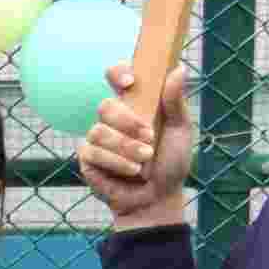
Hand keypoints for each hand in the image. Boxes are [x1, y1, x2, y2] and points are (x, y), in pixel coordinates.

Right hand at [79, 64, 198, 227]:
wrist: (158, 198)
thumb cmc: (170, 164)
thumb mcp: (180, 131)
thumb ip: (176, 102)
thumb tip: (179, 69)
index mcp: (133, 105)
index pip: (116, 77)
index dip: (117, 73)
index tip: (130, 82)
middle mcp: (112, 119)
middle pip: (105, 106)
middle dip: (128, 122)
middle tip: (150, 137)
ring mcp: (97, 139)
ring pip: (99, 131)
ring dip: (125, 147)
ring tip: (144, 160)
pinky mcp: (88, 159)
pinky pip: (93, 152)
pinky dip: (116, 162)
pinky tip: (131, 171)